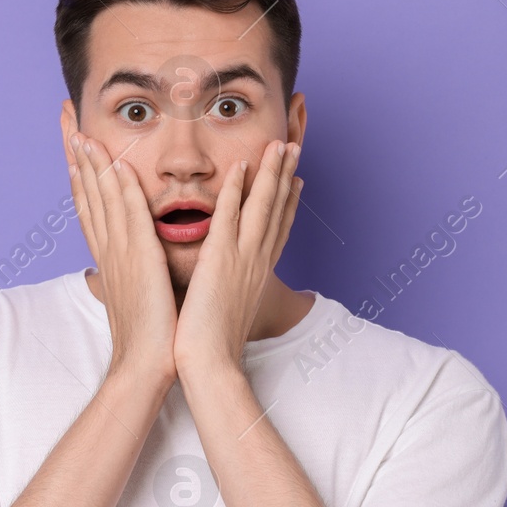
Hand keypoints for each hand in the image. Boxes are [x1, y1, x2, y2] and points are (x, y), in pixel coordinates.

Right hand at [66, 129, 177, 389]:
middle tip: (66, 117)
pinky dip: (123, 191)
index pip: (87, 200)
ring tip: (83, 130)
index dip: (78, 167)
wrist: (143, 364)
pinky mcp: (140, 261)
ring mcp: (121, 253)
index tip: (72, 137)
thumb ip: (124, 268)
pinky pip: (130, 218)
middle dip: (75, 151)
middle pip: (86, 190)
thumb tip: (113, 263)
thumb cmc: (145, 333)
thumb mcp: (131, 290)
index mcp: (107, 252)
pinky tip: (118, 165)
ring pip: (103, 199)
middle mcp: (108, 247)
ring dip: (93, 162)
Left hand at [174, 139, 301, 383]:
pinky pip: (232, 215)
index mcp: (258, 274)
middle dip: (286, 177)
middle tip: (295, 149)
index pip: (278, 231)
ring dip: (271, 172)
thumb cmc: (211, 345)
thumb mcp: (227, 310)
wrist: (209, 362)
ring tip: (280, 144)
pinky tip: (242, 165)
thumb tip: (220, 285)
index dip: (288, 203)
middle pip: (278, 211)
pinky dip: (238, 189)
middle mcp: (257, 262)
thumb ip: (227, 290)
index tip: (296, 181)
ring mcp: (242, 258)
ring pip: (262, 206)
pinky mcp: (221, 258)